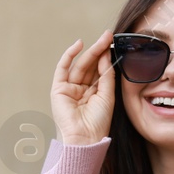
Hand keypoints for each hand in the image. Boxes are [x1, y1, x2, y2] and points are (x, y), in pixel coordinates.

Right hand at [51, 30, 114, 145]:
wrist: (85, 138)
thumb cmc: (98, 123)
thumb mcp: (107, 95)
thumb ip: (106, 75)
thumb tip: (106, 55)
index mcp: (94, 94)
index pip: (100, 71)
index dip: (106, 58)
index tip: (114, 44)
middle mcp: (81, 90)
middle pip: (91, 66)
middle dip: (99, 50)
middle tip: (108, 36)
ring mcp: (69, 89)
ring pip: (80, 65)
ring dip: (91, 51)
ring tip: (102, 39)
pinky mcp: (58, 89)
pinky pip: (63, 68)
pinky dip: (69, 55)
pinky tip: (79, 45)